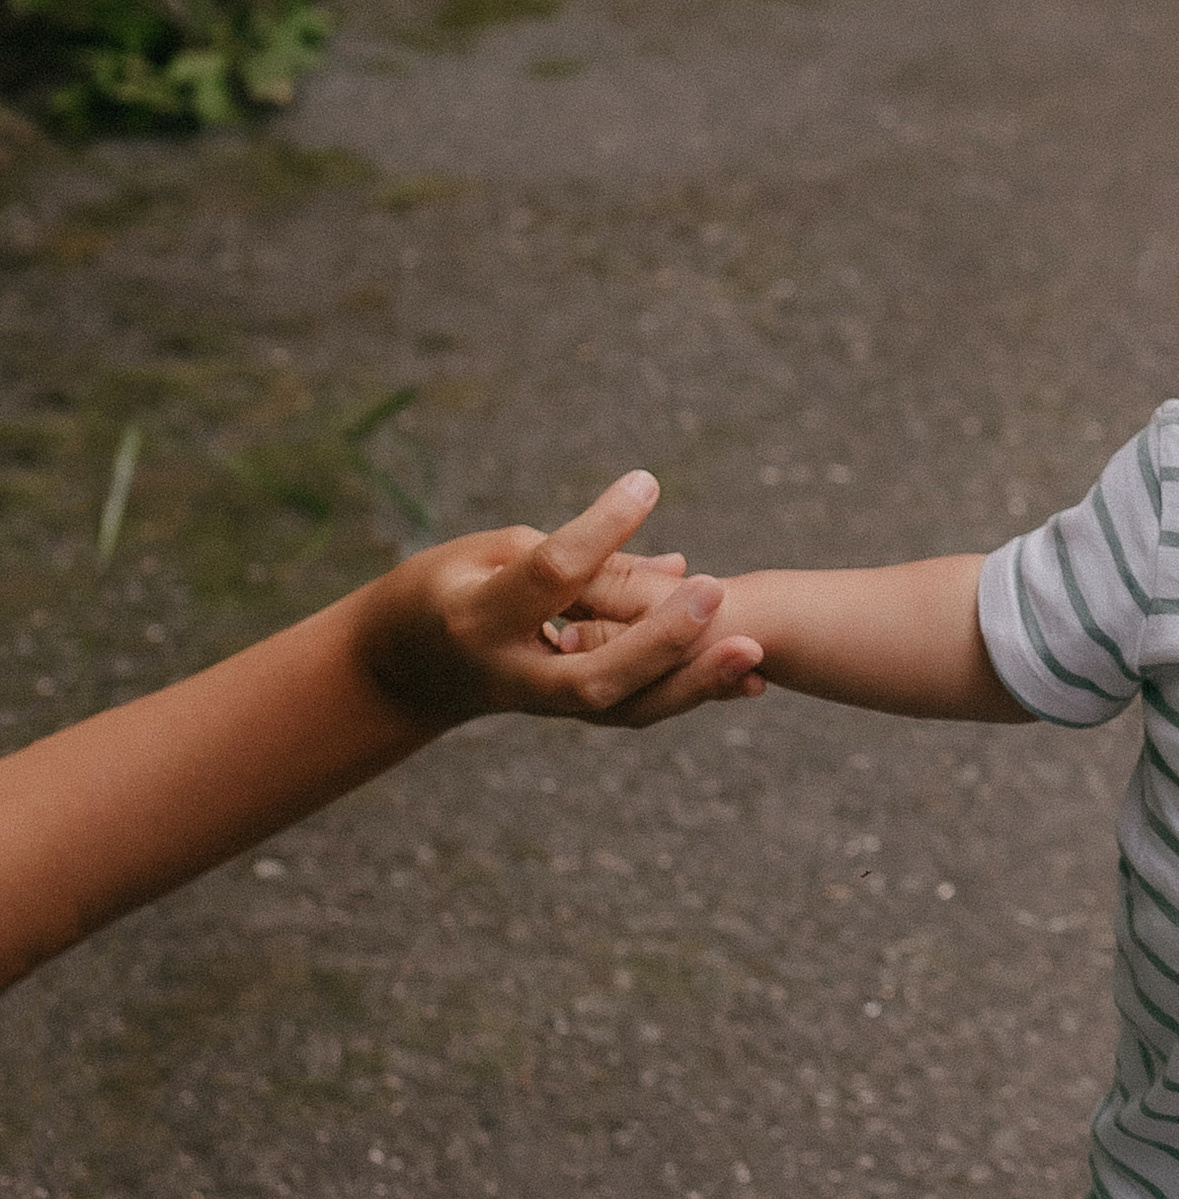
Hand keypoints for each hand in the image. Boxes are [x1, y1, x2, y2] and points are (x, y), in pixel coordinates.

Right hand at [351, 473, 766, 730]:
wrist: (405, 670)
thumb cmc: (449, 586)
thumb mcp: (492, 552)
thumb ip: (578, 556)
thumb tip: (674, 562)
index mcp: (477, 614)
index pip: (549, 574)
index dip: (599, 529)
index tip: (646, 483)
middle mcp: (510, 670)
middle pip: (594, 673)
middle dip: (658, 639)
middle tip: (714, 591)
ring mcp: (539, 703)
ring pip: (623, 707)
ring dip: (692, 682)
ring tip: (752, 649)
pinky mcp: (567, 716)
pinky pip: (635, 711)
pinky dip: (690, 692)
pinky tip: (746, 677)